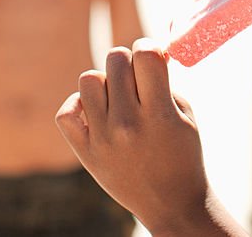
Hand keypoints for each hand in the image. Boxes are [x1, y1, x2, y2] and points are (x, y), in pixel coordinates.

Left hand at [57, 39, 221, 235]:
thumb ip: (164, 79)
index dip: (150, 48)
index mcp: (159, 114)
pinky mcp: (84, 152)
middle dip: (129, 63)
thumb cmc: (182, 152)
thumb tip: (146, 49)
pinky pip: (66, 111)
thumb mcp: (184, 113)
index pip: (145, 54)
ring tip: (118, 99)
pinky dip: (79, 106)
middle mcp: (127, 124)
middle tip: (137, 81)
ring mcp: (102, 139)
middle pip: (115, 59)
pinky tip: (97, 114)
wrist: (170, 203)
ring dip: (105, 82)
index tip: (153, 59)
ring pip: (89, 79)